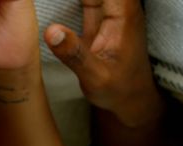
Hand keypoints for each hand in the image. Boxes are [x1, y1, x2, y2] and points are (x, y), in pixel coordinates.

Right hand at [44, 0, 162, 126]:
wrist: (131, 99)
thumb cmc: (118, 90)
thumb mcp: (95, 77)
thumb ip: (75, 54)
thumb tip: (50, 31)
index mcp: (123, 13)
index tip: (63, 4)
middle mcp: (119, 5)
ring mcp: (109, 6)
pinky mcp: (99, 11)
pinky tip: (54, 0)